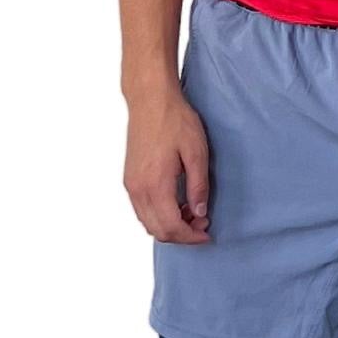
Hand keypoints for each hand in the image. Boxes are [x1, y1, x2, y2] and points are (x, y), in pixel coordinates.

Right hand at [125, 85, 212, 241]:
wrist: (150, 100)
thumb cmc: (174, 120)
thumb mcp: (196, 153)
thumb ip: (198, 187)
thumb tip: (200, 213)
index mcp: (155, 184)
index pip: (171, 227)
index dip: (191, 237)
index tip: (207, 233)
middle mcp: (138, 189)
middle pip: (157, 230)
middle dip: (182, 234)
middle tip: (202, 222)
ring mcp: (131, 184)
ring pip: (147, 222)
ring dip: (170, 225)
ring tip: (192, 212)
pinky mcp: (129, 178)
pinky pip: (142, 209)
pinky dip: (159, 215)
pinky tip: (176, 202)